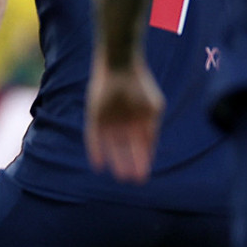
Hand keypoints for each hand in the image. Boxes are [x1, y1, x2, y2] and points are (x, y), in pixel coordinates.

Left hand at [85, 58, 163, 182]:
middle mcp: (122, 125)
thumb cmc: (140, 85)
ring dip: (116, 161)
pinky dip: (96, 151)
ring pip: (111, 147)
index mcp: (137, 122)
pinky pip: (93, 138)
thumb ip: (151, 128)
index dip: (142, 161)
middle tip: (133, 180)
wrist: (120, 65)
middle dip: (129, 164)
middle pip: (124, 150)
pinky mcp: (93, 117)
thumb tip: (150, 148)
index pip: (139, 147)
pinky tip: (99, 164)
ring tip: (121, 176)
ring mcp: (108, 122)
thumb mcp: (153, 107)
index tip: (143, 176)